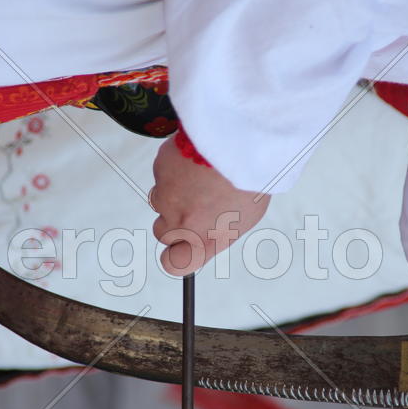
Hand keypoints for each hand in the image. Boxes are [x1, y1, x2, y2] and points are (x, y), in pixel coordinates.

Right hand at [150, 136, 269, 275]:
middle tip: (193, 205)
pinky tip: (195, 160)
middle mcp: (181, 224)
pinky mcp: (160, 171)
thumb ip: (219, 232)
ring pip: (159, 201)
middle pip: (162, 233)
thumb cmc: (249, 180)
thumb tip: (209, 236)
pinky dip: (174, 168)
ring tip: (198, 178)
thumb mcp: (245, 218)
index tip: (180, 249)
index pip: (174, 264)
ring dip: (172, 193)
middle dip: (172, 221)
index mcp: (204, 240)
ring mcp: (167, 198)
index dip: (175, 257)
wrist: (238, 144)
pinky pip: (162, 173)